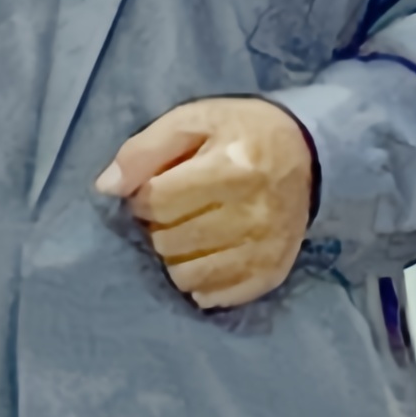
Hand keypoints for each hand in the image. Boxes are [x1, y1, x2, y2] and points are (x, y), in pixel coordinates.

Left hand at [96, 95, 318, 310]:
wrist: (308, 153)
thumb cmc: (242, 132)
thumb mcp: (194, 119)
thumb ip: (145, 149)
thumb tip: (107, 188)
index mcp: (232, 168)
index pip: (158, 202)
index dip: (141, 198)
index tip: (150, 190)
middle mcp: (253, 213)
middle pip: (169, 241)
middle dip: (158, 227)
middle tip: (173, 210)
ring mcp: (265, 249)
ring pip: (186, 275)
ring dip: (176, 256)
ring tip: (189, 232)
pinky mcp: (272, 273)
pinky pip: (216, 296)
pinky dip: (201, 282)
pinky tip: (206, 256)